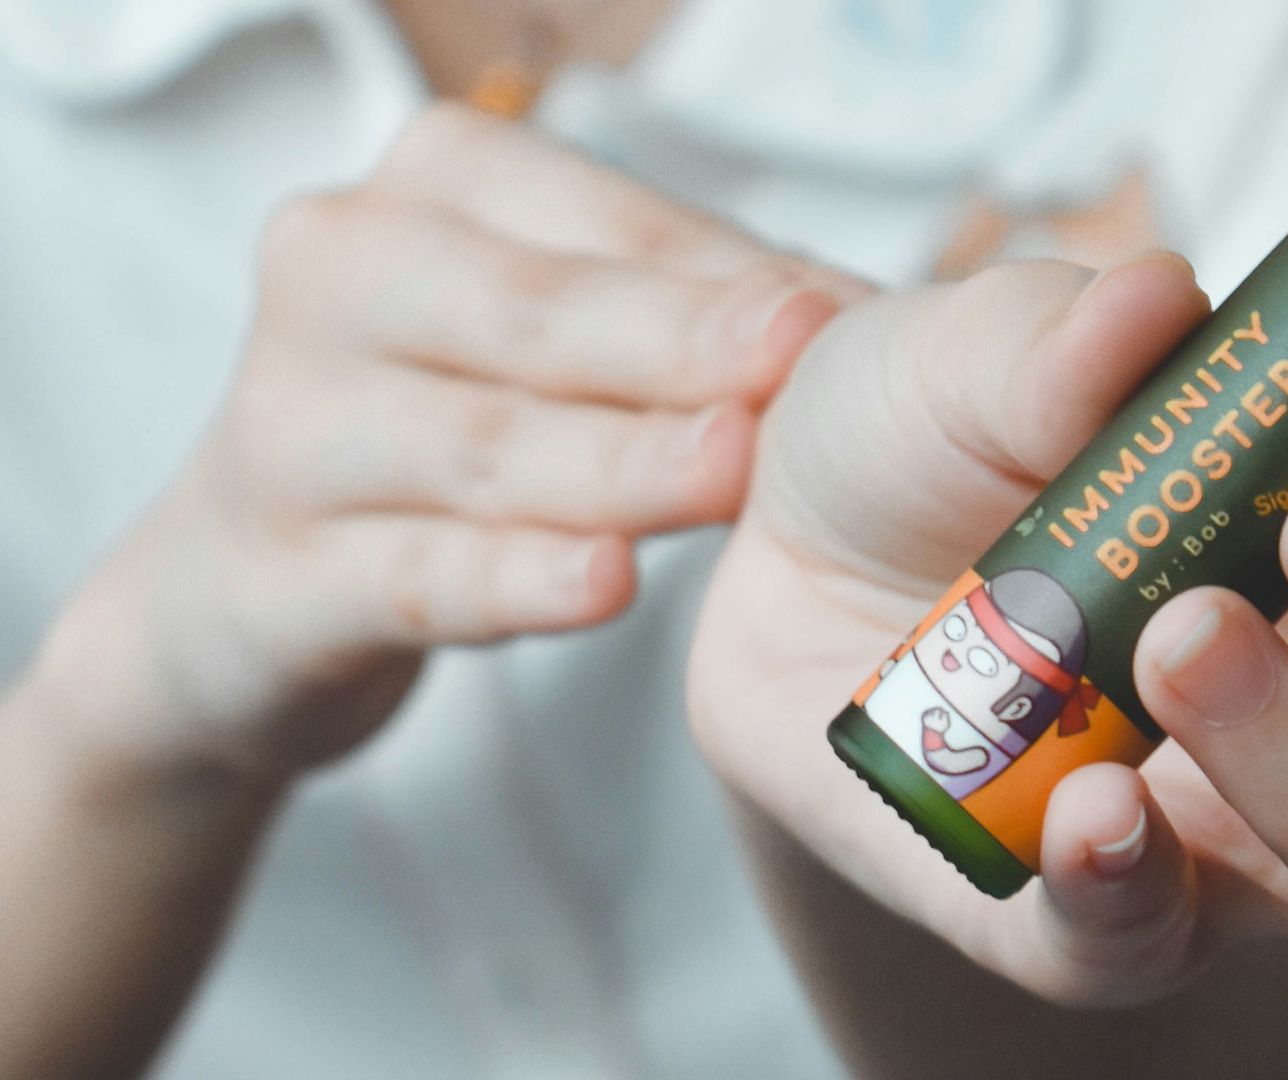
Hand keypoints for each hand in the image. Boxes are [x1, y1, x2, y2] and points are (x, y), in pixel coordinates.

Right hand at [26, 104, 856, 789]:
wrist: (251, 585)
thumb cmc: (452, 427)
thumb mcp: (549, 338)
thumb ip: (685, 314)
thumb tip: (869, 320)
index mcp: (432, 188)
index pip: (610, 224)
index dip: (735, 278)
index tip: (854, 323)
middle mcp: (337, 274)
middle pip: (536, 315)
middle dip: (681, 345)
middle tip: (806, 368)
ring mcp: (283, 428)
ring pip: (482, 447)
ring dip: (618, 464)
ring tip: (731, 473)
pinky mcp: (269, 577)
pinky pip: (413, 576)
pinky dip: (515, 582)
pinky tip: (601, 585)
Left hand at [688, 253, 1287, 1004]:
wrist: (798, 559)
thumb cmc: (958, 438)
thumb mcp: (1000, 345)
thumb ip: (1077, 333)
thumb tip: (1156, 308)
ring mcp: (1279, 853)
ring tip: (1175, 634)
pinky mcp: (1122, 926)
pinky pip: (1163, 954)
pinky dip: (1130, 884)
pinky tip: (1079, 798)